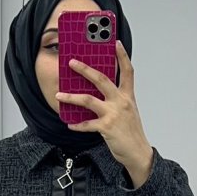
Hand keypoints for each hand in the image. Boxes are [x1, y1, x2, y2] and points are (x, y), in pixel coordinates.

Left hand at [55, 41, 152, 174]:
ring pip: (88, 100)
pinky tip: (69, 124)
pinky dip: (77, 124)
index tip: (116, 42)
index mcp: (127, 96)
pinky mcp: (106, 127)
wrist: (138, 153)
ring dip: (71, 97)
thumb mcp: (128, 111)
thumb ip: (116, 99)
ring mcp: (113, 114)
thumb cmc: (131, 132)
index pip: (127, 71)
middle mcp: (121, 102)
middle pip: (101, 79)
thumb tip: (98, 93)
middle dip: (85, 69)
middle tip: (72, 62)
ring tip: (59, 95)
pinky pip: (87, 124)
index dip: (122, 56)